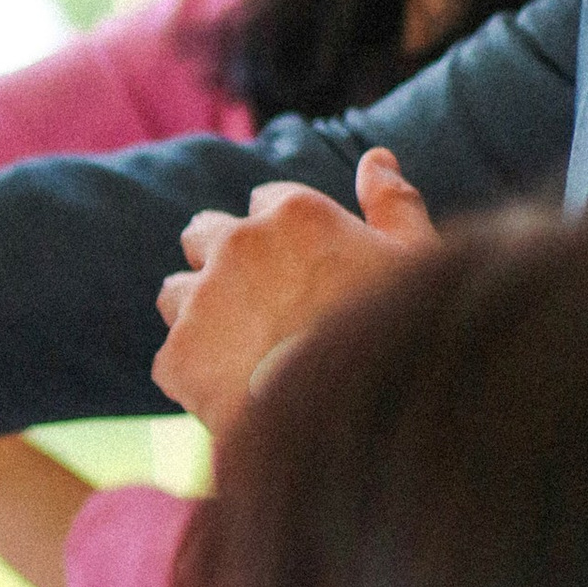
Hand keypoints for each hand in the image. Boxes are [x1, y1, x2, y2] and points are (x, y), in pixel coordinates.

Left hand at [152, 148, 435, 445]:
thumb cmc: (401, 343)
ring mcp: (200, 300)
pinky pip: (171, 358)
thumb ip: (393, 204)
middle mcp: (237, 244)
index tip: (300, 270)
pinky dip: (194, 376)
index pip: (265, 200)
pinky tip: (233, 398)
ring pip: (176, 293)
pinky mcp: (176, 357)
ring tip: (241, 357)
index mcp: (295, 213)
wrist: (359, 428)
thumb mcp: (416, 266)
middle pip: (202, 232)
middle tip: (257, 307)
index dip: (283, 237)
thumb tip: (374, 158)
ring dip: (199, 315)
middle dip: (220, 259)